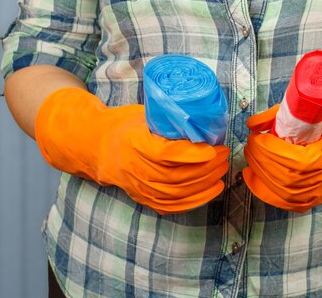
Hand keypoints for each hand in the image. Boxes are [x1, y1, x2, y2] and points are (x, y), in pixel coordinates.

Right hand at [34, 87, 229, 213]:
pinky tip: (212, 189)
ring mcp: (139, 188)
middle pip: (178, 175)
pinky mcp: (144, 199)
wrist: (98, 148)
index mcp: (135, 143)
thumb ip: (168, 120)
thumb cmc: (125, 126)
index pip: (168, 154)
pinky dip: (196, 200)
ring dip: (206, 182)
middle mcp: (136, 169)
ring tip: (222, 169)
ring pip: (179, 192)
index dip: (193, 154)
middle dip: (207, 167)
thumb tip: (204, 118)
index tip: (212, 148)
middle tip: (224, 155)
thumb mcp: (144, 116)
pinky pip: (173, 206)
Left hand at [243, 81, 321, 212]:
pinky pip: (287, 203)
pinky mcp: (316, 200)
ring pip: (283, 193)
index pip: (292, 160)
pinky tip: (254, 178)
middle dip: (261, 160)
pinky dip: (266, 192)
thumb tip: (254, 123)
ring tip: (252, 157)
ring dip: (260, 175)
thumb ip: (285, 115)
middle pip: (284, 177)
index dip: (269, 150)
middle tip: (251, 144)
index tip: (256, 135)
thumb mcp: (319, 113)